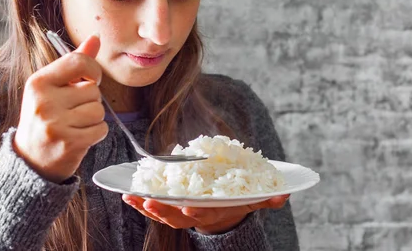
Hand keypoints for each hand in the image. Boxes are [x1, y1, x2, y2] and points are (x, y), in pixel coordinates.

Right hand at [13, 34, 107, 182]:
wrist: (30, 161)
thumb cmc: (46, 117)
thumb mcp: (53, 87)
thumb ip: (75, 62)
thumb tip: (96, 37)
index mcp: (38, 82)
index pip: (78, 62)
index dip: (92, 71)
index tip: (89, 81)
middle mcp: (44, 101)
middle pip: (93, 90)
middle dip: (90, 101)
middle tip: (72, 113)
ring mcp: (55, 123)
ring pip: (99, 110)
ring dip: (93, 119)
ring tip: (74, 125)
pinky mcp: (68, 143)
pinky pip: (101, 129)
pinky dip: (96, 134)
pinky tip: (79, 137)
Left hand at [122, 194, 289, 233]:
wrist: (224, 213)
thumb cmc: (237, 202)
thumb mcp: (254, 200)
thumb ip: (267, 199)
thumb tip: (284, 194)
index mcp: (215, 211)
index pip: (205, 213)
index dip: (196, 212)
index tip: (187, 208)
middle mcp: (196, 214)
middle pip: (177, 216)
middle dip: (163, 211)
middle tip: (149, 202)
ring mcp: (181, 213)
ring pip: (162, 213)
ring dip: (146, 206)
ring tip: (131, 197)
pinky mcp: (170, 207)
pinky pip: (154, 207)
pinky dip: (140, 203)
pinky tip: (127, 194)